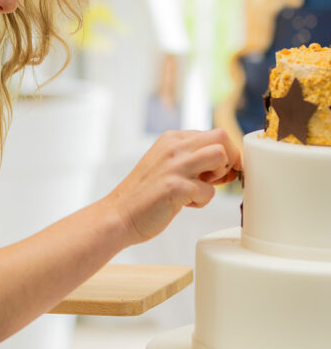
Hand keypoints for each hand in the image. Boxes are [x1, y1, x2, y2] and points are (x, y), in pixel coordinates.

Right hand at [106, 128, 241, 244]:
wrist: (118, 214)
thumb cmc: (144, 194)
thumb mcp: (166, 165)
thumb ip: (192, 159)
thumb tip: (229, 165)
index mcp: (171, 139)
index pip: (214, 134)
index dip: (225, 155)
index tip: (219, 173)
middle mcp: (173, 147)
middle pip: (222, 137)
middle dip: (230, 159)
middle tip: (217, 179)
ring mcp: (174, 165)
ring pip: (220, 155)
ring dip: (218, 176)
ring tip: (200, 189)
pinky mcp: (175, 187)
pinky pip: (209, 191)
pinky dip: (201, 202)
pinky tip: (183, 205)